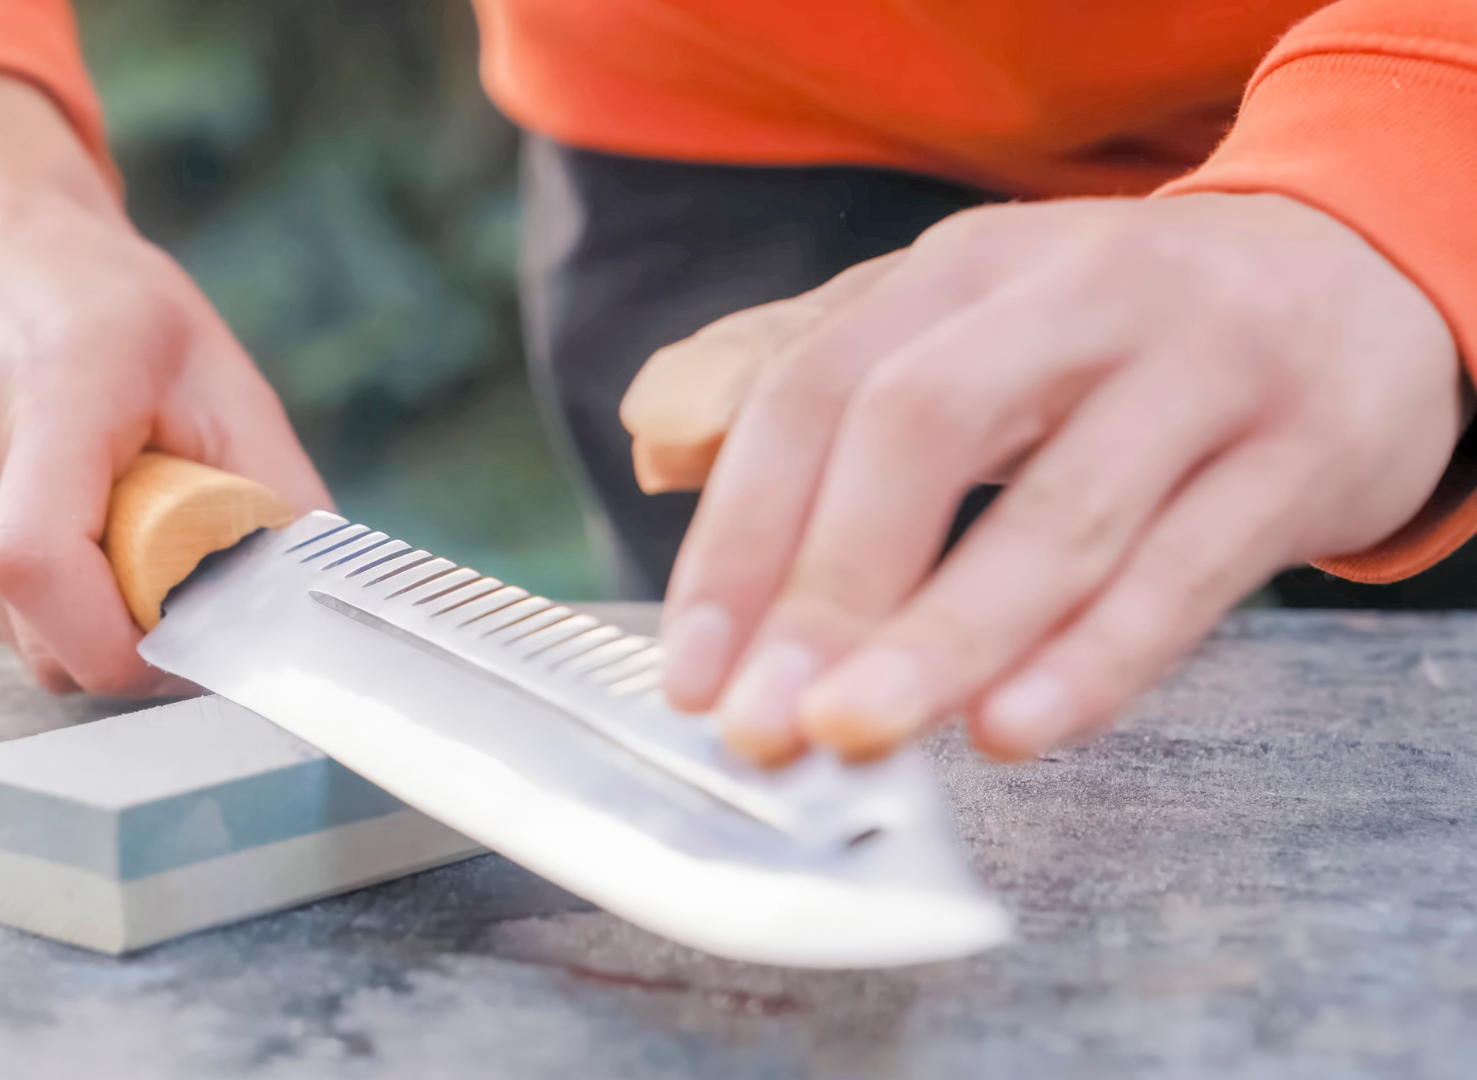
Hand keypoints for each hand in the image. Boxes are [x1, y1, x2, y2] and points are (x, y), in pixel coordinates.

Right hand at [0, 74, 331, 694]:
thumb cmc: (106, 302)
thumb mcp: (218, 372)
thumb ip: (273, 486)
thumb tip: (315, 589)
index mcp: (42, 398)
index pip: (42, 566)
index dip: (124, 641)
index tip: (194, 634)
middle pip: (39, 631)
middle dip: (127, 642)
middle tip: (179, 585)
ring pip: (17, 637)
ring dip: (87, 622)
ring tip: (119, 531)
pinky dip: (46, 603)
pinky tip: (70, 526)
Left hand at [641, 193, 1460, 763]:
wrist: (1359, 282)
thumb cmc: (1120, 334)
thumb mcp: (975, 314)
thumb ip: (829, 378)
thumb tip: (666, 454)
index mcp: (966, 269)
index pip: (817, 389)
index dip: (741, 535)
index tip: (692, 669)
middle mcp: (1077, 298)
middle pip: (923, 431)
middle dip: (827, 588)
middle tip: (765, 722)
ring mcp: (1199, 371)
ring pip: (1059, 514)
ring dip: (944, 638)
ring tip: (859, 736)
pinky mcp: (1301, 454)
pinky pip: (1186, 573)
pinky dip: (1093, 659)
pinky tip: (1015, 727)